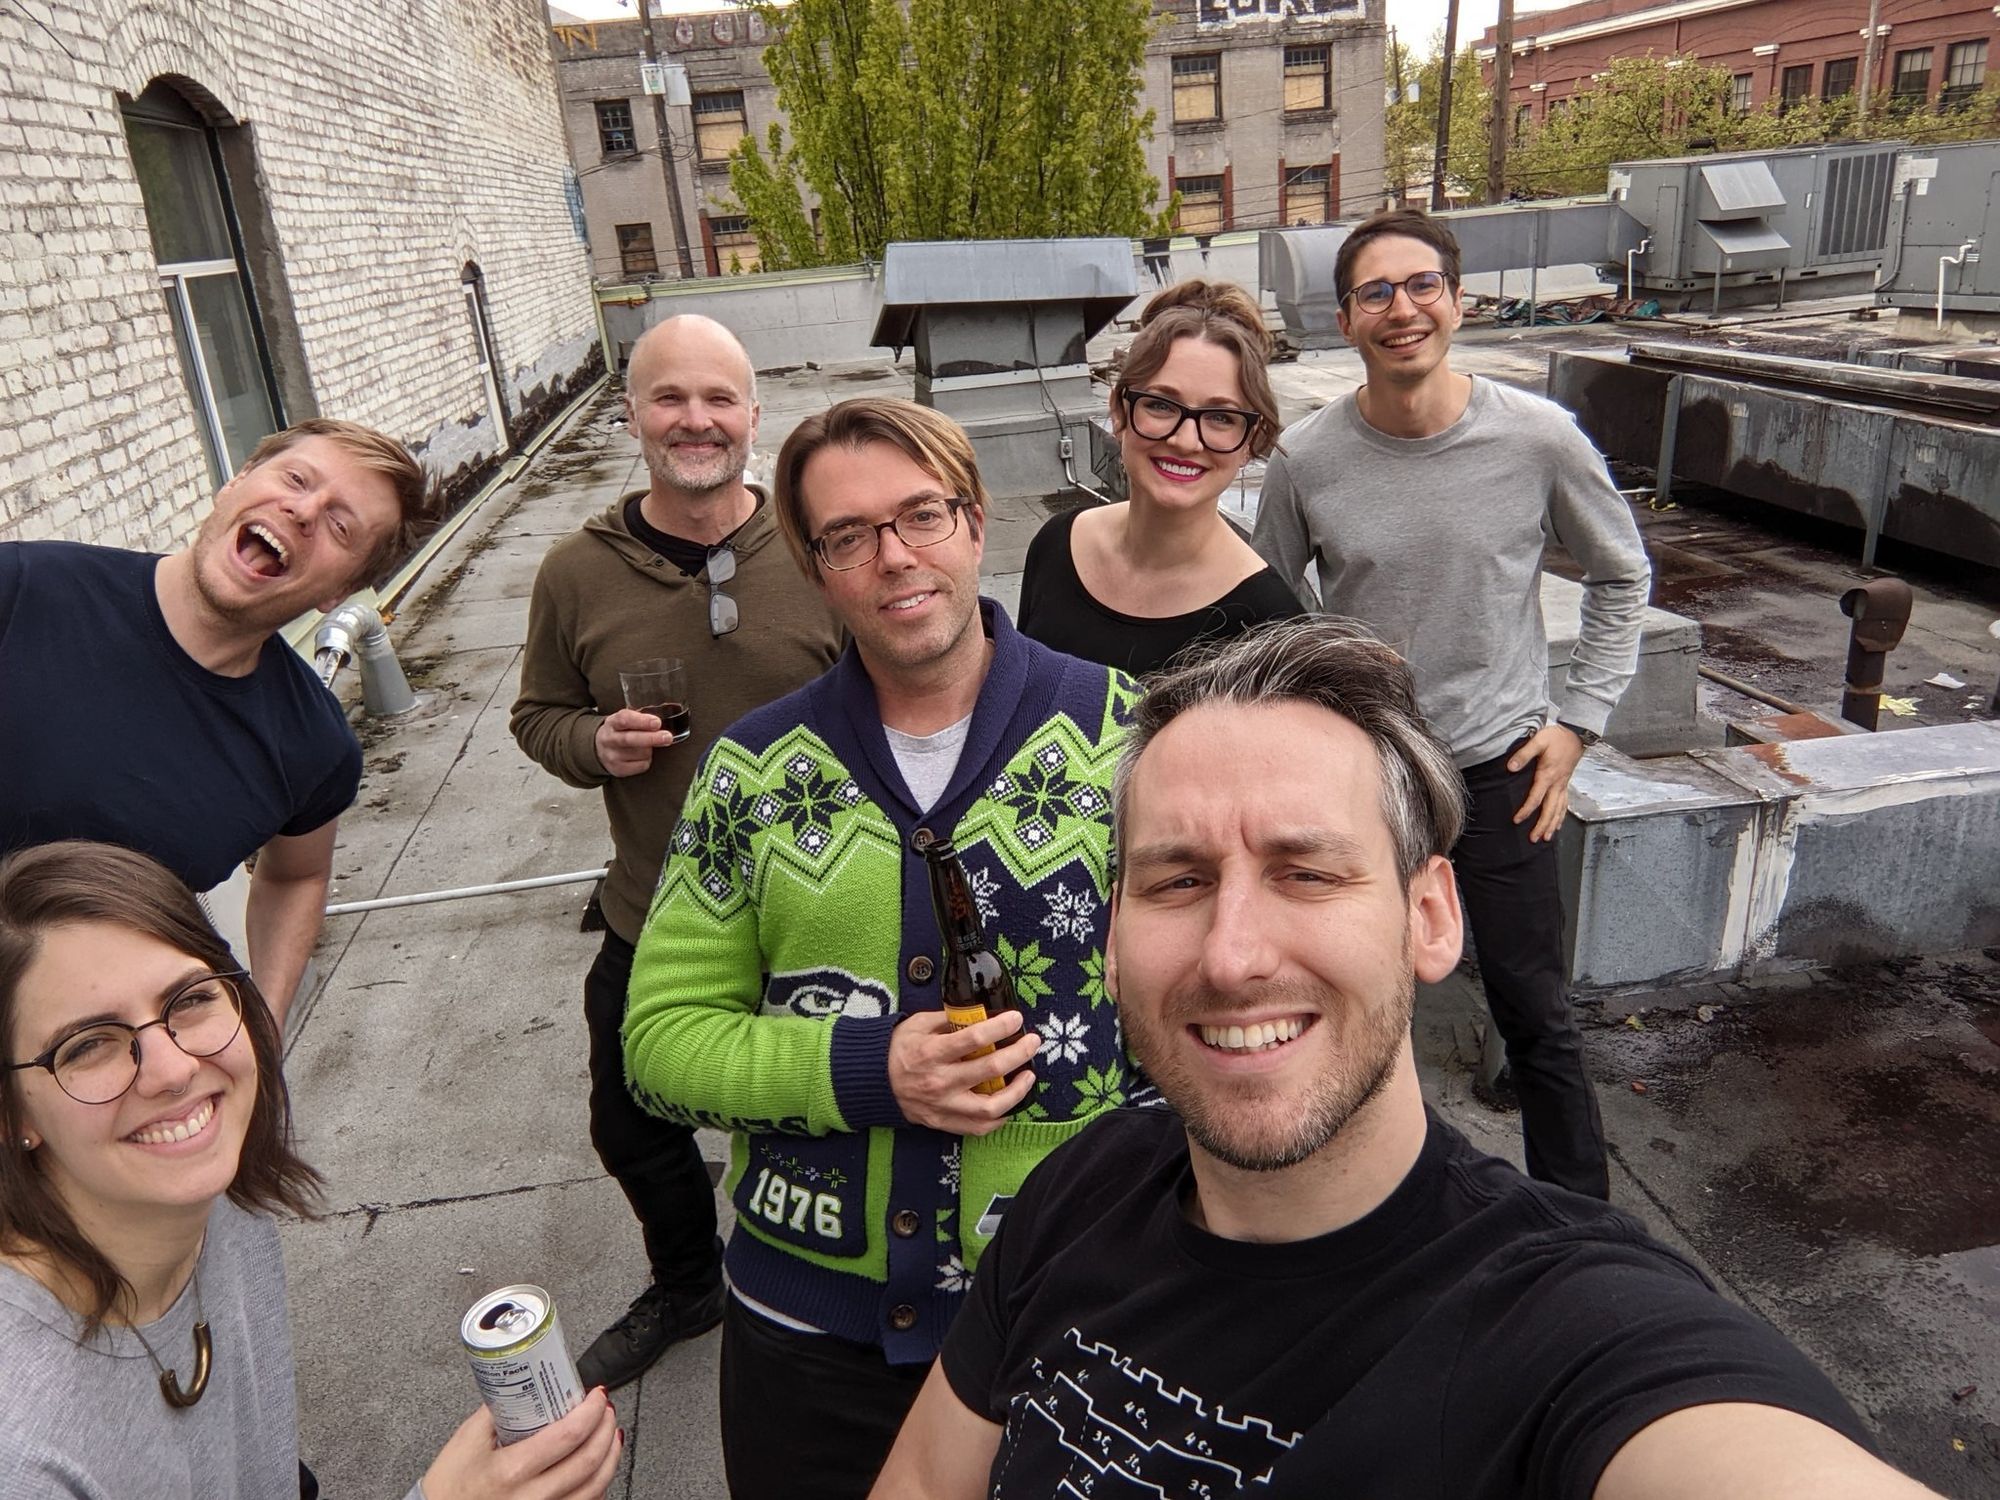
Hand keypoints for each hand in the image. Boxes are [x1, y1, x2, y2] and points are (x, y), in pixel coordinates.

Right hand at [422, 1389, 621, 1499]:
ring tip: (611, 1435)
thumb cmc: (450, 1485)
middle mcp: (530, 1498)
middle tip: (606, 1410)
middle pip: (588, 1462)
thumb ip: (499, 1409)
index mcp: (511, 1471)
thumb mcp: (468, 1439)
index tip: (596, 1396)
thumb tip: (526, 1382)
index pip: (567, 1436)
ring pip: (594, 1488)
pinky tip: (597, 1469)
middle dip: (606, 1429)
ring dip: (610, 1457)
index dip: (591, 1412)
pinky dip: (598, 1485)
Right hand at [594, 709, 676, 776]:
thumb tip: (660, 723)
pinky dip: (647, 760)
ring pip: (640, 753)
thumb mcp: (625, 720)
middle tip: (668, 737)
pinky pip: (641, 765)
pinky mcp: (617, 769)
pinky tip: (641, 755)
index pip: (625, 719)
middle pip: (631, 739)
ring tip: (647, 746)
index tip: (657, 722)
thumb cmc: (620, 731)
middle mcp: (609, 739)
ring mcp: (612, 756)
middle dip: (651, 738)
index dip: (642, 721)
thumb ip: (640, 719)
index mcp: (612, 722)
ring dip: (650, 749)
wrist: (600, 749)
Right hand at [889, 1011, 1039, 1134]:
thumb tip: (980, 1015)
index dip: (1001, 1027)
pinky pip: (978, 1127)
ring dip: (1017, 1091)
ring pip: (990, 1107)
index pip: (974, 1038)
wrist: (872, 1082)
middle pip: (990, 1070)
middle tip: (1032, 1042)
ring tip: (1028, 1076)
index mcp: (931, 1052)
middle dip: (1019, 1053)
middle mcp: (939, 1081)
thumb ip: (949, 1019)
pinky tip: (1009, 1103)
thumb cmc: (897, 1048)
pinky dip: (999, 1117)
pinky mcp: (943, 1122)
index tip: (1016, 1018)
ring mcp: (942, 1106)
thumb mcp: (918, 1024)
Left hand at [1507, 724, 1586, 842]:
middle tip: (1534, 839)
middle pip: (1550, 809)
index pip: (1536, 797)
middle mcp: (1557, 783)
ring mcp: (1563, 784)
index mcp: (1548, 775)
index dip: (1526, 810)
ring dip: (1552, 824)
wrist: (1576, 733)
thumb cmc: (1557, 737)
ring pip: (1559, 809)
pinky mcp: (1566, 783)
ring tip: (1546, 837)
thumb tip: (1511, 767)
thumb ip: (1524, 754)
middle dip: (1542, 825)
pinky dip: (1561, 816)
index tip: (1517, 820)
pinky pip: (1565, 804)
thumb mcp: (1538, 740)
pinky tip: (1558, 824)